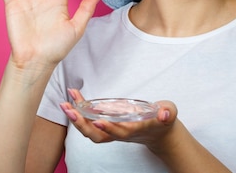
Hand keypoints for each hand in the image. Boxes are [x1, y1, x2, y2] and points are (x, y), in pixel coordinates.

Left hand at [60, 89, 177, 149]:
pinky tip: (74, 99)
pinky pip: (91, 122)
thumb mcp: (169, 113)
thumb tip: (164, 113)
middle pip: (99, 136)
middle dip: (83, 125)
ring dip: (77, 120)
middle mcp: (121, 133)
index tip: (98, 120)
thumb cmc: (163, 120)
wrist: (159, 132)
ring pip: (91, 132)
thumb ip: (167, 113)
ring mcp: (113, 131)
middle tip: (71, 111)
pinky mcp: (108, 125)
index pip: (120, 132)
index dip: (109, 128)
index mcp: (135, 130)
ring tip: (66, 104)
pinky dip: (81, 112)